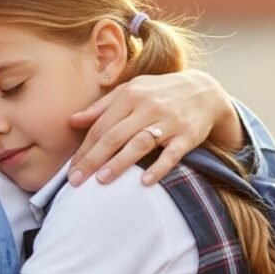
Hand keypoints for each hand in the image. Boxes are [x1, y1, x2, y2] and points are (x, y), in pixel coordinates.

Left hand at [68, 69, 242, 185]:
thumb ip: (102, 107)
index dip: (84, 149)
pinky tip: (144, 182)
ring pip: (140, 143)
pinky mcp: (187, 135)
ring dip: (120, 163)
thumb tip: (72, 121)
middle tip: (77, 181)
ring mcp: (169, 121)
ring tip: (101, 180)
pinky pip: (171, 154)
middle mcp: (148, 106)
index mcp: (130, 95)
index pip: (101, 126)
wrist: (204, 91)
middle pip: (115, 136)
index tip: (71, 170)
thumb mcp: (131, 90)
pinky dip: (159, 168)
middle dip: (93, 159)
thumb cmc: (159, 93)